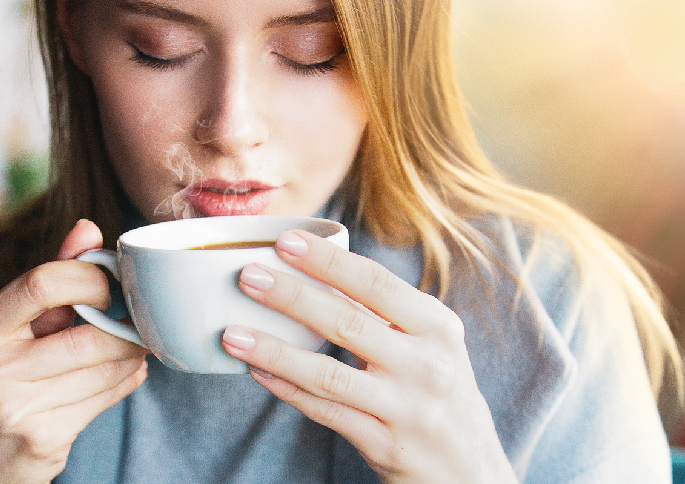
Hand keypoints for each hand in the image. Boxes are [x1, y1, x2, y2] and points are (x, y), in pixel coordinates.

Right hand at [0, 220, 147, 483]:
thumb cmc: (6, 380)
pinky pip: (107, 397)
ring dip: (132, 356)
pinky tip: (127, 374)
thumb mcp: (15, 327)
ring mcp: (12, 406)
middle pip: (87, 335)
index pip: (44, 282)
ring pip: (104, 367)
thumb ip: (52, 275)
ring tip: (134, 349)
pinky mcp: (41, 437)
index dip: (92, 280)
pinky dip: (127, 381)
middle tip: (138, 324)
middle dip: (125, 330)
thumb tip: (88, 228)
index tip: (110, 288)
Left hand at [222, 230, 517, 483]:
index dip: (327, 261)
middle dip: (291, 296)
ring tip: (232, 333)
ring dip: (274, 351)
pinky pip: (325, 411)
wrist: (469, 469)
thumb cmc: (439, 390)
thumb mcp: (430, 344)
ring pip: (327, 373)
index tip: (285, 240)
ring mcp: (407, 408)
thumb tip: (320, 271)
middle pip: (347, 321)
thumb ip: (386, 312)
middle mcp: (428, 364)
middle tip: (247, 277)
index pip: (375, 283)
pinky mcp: (386, 445)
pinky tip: (257, 372)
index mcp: (437, 326)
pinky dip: (286, 390)